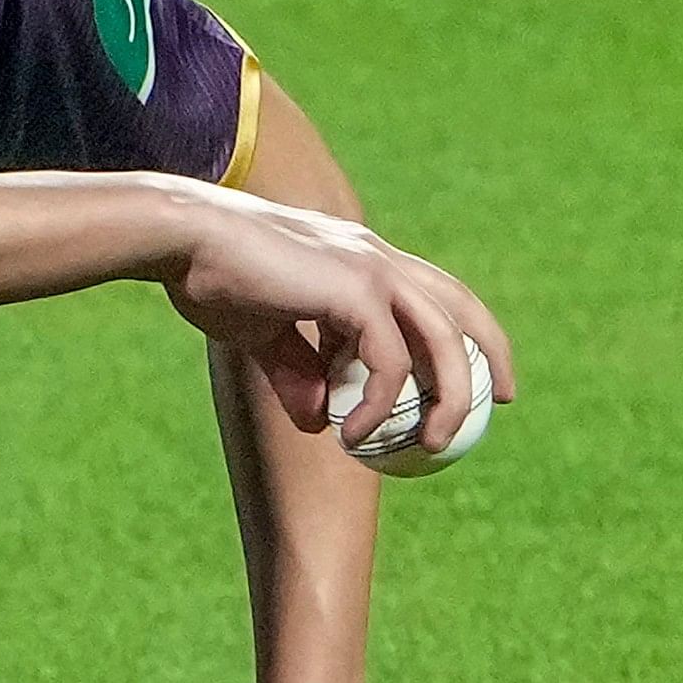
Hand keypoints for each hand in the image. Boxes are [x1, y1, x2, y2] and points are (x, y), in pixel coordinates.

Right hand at [158, 187, 518, 451]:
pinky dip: (378, 406)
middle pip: (461, 307)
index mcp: (360, 258)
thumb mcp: (262, 334)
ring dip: (448, 397)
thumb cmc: (211, 276)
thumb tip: (320, 423)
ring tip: (429, 443)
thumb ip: (297, 374)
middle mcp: (377, 257)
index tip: (477, 375)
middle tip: (499, 402)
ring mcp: (371, 270)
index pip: (434, 292)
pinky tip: (350, 434)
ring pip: (443, 339)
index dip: (464, 330)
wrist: (183, 239)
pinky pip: (388, 363)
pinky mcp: (354, 290)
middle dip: (491, 355)